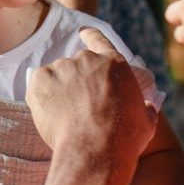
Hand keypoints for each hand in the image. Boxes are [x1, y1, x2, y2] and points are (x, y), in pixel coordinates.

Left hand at [26, 27, 156, 155]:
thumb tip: (145, 106)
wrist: (94, 150)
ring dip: (58, 90)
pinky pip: (37, 85)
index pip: (98, 39)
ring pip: (56, 76)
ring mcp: (62, 67)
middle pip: (76, 63)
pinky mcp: (40, 79)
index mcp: (114, 63)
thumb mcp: (145, 121)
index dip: (89, 36)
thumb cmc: (123, 138)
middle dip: (75, 81)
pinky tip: (51, 116)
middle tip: (77, 107)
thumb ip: (143, 107)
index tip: (82, 34)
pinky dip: (41, 98)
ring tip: (65, 117)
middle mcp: (87, 59)